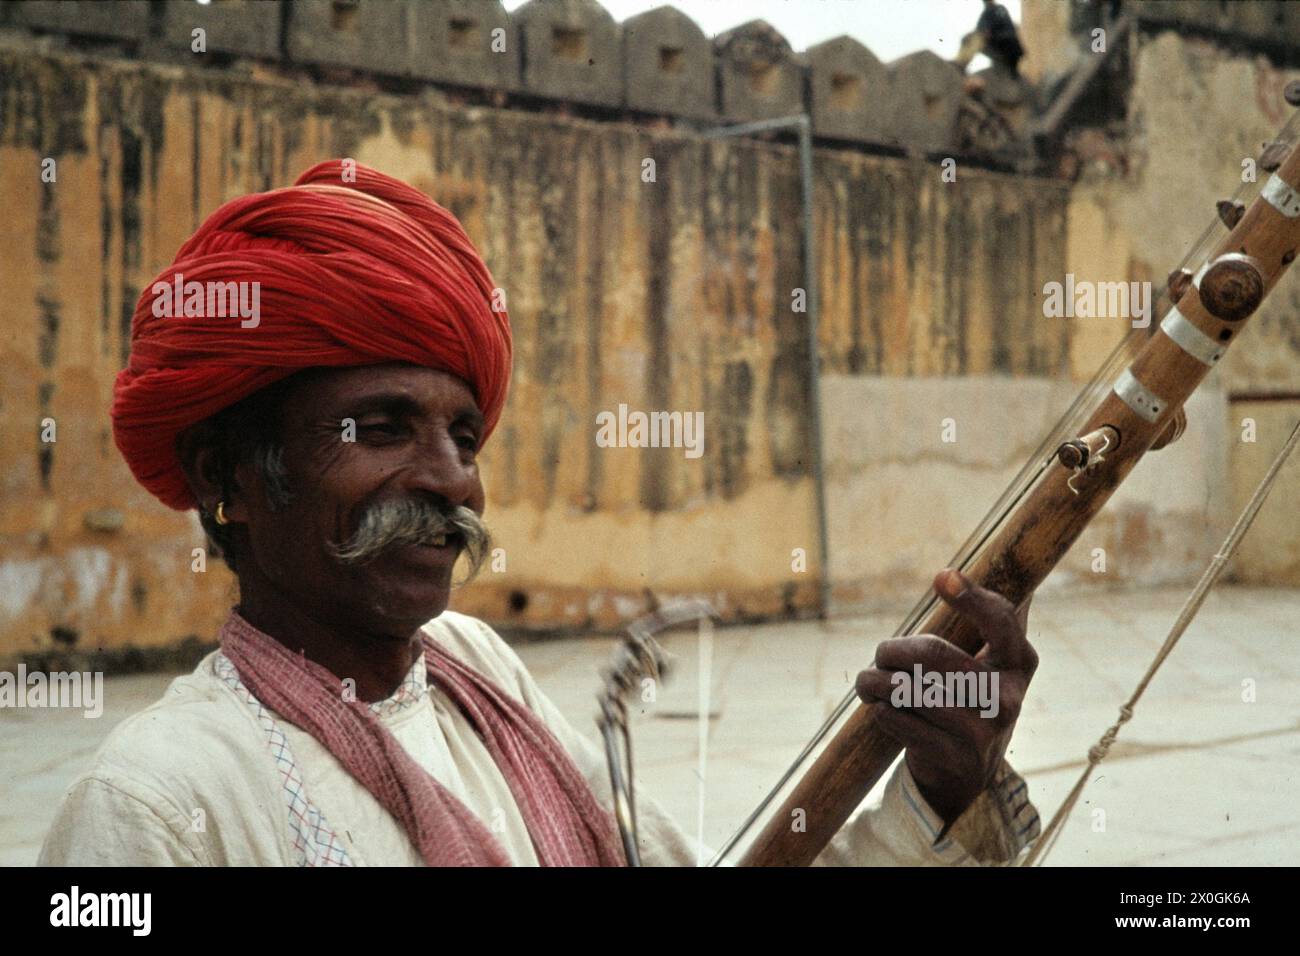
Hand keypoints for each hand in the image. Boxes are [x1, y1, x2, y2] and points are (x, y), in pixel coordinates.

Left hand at [854, 568, 1036, 824]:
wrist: (966, 774)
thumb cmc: (967, 701)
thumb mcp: (987, 665)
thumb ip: (982, 624)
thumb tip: (957, 573)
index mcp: (1020, 664)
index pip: (1000, 621)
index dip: (971, 597)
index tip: (942, 577)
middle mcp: (1007, 697)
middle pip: (932, 653)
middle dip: (892, 650)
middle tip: (880, 654)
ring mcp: (982, 731)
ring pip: (904, 687)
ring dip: (874, 681)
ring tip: (869, 682)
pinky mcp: (952, 757)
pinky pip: (894, 717)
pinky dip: (880, 709)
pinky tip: (883, 710)